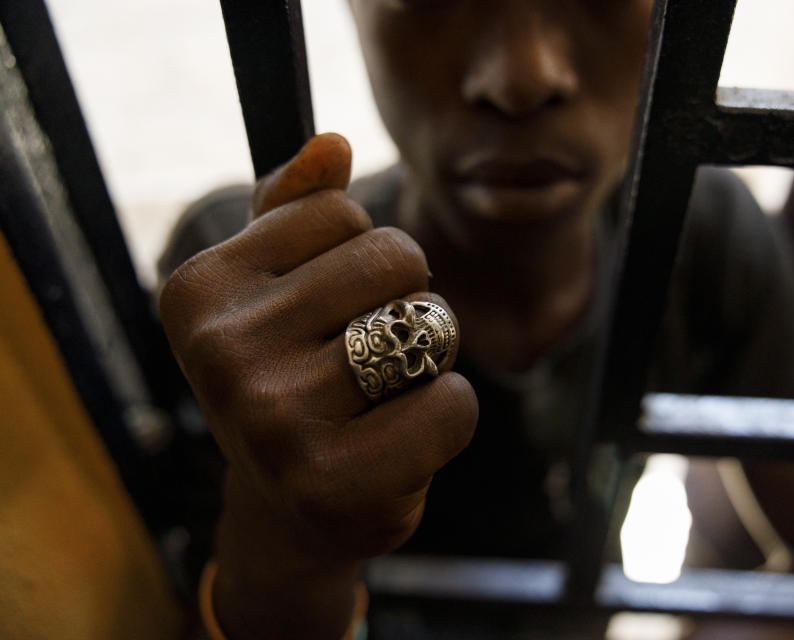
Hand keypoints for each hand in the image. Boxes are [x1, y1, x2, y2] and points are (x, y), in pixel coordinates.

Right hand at [159, 134, 477, 638]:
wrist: (287, 514)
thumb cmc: (290, 385)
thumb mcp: (274, 294)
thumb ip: (294, 212)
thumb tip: (332, 141)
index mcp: (198, 291)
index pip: (340, 211)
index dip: (359, 258)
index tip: (325, 311)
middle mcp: (221, 352)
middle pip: (393, 256)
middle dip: (405, 298)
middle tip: (370, 354)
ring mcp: (273, 419)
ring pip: (428, 326)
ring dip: (430, 357)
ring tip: (381, 398)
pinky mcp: (333, 480)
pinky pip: (451, 403)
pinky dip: (450, 414)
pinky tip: (400, 443)